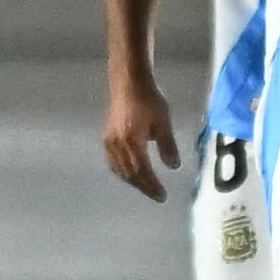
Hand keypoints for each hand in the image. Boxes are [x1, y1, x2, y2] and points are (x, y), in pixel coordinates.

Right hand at [104, 71, 178, 198]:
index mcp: (132, 142)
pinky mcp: (106, 138)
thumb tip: (173, 167)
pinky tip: (130, 172)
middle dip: (144, 187)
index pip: (142, 172)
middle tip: (157, 195)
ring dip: (133, 181)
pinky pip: (113, 162)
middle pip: (130, 174)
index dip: (152, 186)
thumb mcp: (163, 122)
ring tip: (146, 186)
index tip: (163, 196)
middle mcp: (117, 146)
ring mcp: (109, 143)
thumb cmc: (149, 99)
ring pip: (120, 170)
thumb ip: (168, 145)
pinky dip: (123, 172)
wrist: (128, 82)